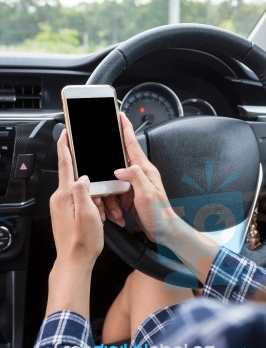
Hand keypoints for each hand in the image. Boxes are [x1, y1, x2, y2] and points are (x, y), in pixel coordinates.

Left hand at [46, 129, 103, 319]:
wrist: (75, 260)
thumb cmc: (83, 242)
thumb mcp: (89, 214)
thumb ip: (84, 191)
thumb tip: (83, 176)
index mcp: (65, 195)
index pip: (64, 163)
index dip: (65, 146)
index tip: (65, 133)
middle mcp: (60, 198)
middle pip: (75, 177)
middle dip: (90, 179)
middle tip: (99, 193)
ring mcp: (62, 206)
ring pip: (79, 190)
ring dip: (92, 196)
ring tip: (102, 212)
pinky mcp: (65, 212)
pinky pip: (79, 200)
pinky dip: (90, 204)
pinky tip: (98, 215)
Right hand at [103, 112, 176, 242]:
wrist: (164, 230)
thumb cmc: (159, 214)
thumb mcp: (146, 193)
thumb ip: (134, 176)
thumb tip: (120, 168)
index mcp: (145, 170)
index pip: (133, 144)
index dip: (126, 129)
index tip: (120, 116)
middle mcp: (139, 175)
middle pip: (118, 163)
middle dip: (108, 170)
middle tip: (105, 177)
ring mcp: (134, 186)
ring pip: (113, 183)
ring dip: (110, 198)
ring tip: (118, 212)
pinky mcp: (130, 196)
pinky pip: (115, 195)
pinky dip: (113, 206)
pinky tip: (118, 216)